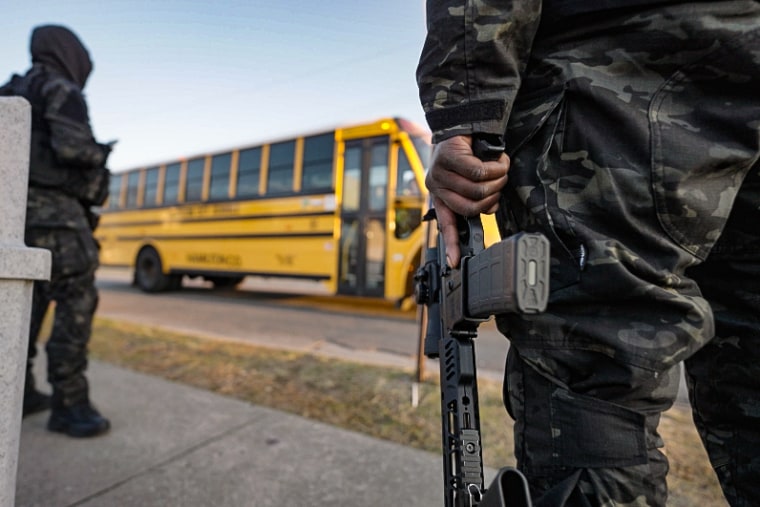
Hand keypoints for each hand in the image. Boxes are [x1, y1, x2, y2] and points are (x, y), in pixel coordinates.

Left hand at [425, 135, 508, 266]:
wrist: (463, 119)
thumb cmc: (469, 150)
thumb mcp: (470, 177)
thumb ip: (476, 196)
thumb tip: (490, 212)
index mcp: (440, 194)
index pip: (446, 223)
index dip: (452, 244)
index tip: (455, 263)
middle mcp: (436, 185)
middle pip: (470, 207)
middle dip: (492, 199)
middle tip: (500, 185)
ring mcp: (439, 171)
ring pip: (477, 189)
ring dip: (497, 181)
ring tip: (501, 170)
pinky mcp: (448, 157)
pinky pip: (478, 172)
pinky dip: (496, 168)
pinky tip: (500, 162)